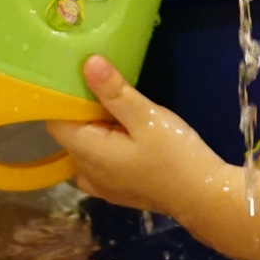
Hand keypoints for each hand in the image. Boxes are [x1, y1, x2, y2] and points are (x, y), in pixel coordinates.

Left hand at [47, 56, 229, 216]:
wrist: (203, 197)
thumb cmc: (175, 156)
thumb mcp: (147, 117)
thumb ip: (115, 92)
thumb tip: (88, 63)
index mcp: (88, 152)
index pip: (55, 121)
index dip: (62, 99)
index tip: (77, 78)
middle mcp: (86, 172)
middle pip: (69, 135)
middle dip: (81, 112)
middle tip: (102, 87)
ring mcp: (101, 186)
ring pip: (84, 149)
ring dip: (94, 130)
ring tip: (114, 110)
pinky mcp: (116, 191)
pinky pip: (97, 164)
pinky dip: (103, 147)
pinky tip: (124, 136)